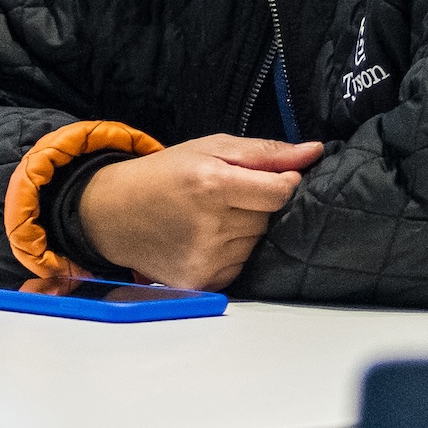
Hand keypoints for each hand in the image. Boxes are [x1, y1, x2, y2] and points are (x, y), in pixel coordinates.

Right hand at [77, 135, 322, 290]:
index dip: (283, 183)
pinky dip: (229, 254)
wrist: (113, 212)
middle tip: (223, 196)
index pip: (280, 192)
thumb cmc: (164, 174)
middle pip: (267, 219)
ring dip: (241, 231)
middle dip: (254, 206)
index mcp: (211, 184)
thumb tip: (314, 152)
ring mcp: (204, 257)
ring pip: (254, 245)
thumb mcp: (209, 147)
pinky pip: (238, 267)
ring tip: (209, 218)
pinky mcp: (200, 280)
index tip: (272, 177)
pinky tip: (204, 239)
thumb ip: (264, 152)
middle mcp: (210, 225)